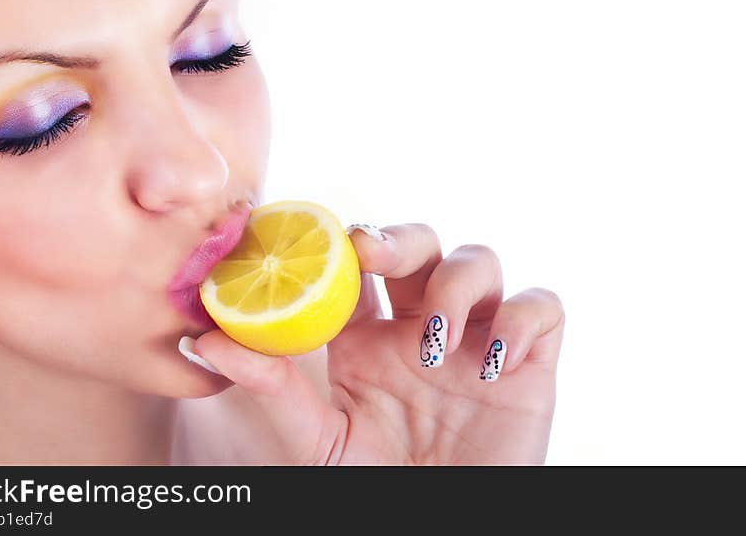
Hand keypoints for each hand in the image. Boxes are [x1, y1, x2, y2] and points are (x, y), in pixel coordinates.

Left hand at [193, 223, 564, 464]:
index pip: (357, 264)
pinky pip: (542, 308)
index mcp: (367, 338)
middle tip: (373, 258)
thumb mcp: (312, 440)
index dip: (342, 242)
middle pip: (420, 244)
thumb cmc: (371, 487)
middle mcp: (421, 327)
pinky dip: (523, 320)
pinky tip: (492, 364)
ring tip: (434, 344)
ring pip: (481, 261)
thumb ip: (269, 387)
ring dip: (456, 286)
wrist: (435, 528)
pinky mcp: (529, 363)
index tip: (318, 242)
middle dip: (399, 239)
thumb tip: (202, 340)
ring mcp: (476, 340)